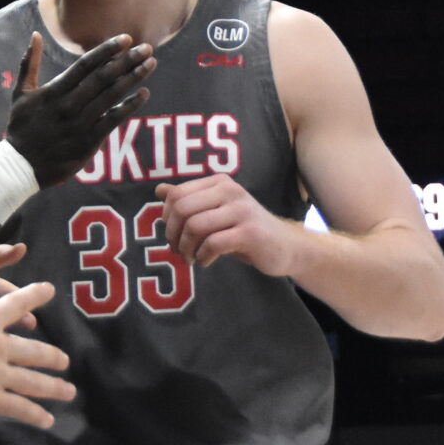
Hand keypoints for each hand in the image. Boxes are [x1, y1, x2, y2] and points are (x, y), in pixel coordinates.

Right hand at [0, 284, 71, 427]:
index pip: (16, 304)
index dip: (35, 296)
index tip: (50, 290)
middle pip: (35, 352)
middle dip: (53, 357)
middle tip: (65, 361)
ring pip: (34, 382)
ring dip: (55, 388)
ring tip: (69, 392)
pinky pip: (19, 408)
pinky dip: (36, 415)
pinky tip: (48, 420)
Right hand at [3, 32, 153, 184]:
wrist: (22, 166)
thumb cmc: (21, 127)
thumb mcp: (20, 93)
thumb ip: (29, 63)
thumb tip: (35, 34)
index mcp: (54, 91)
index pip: (85, 65)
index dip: (107, 50)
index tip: (126, 39)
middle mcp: (69, 105)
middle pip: (103, 77)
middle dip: (127, 61)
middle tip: (146, 48)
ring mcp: (81, 123)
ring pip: (112, 96)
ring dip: (133, 78)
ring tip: (150, 64)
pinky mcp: (89, 141)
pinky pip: (114, 119)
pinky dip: (130, 106)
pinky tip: (144, 94)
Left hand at [155, 173, 301, 274]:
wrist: (284, 246)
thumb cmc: (244, 229)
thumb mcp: (215, 212)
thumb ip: (190, 200)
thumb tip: (160, 190)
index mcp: (219, 182)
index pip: (176, 194)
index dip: (166, 218)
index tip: (172, 236)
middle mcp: (230, 190)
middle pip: (182, 209)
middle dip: (173, 234)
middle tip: (178, 251)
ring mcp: (241, 210)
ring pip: (195, 226)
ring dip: (186, 248)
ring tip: (190, 258)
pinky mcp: (249, 232)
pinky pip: (213, 244)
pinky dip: (202, 257)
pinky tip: (205, 262)